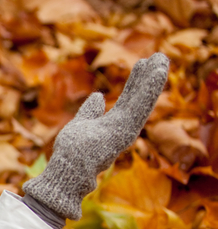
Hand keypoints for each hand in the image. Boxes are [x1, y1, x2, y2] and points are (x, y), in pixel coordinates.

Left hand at [23, 52, 169, 220]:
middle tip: (160, 55)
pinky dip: (148, 90)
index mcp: (112, 125)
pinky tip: (156, 73)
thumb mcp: (79, 125)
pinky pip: (138, 108)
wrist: (66, 172)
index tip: (143, 62)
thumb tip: (97, 96)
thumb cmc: (71, 154)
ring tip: (162, 59)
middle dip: (148, 77)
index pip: (127, 100)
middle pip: (137, 98)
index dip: (136, 82)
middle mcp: (122, 128)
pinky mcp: (123, 133)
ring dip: (152, 81)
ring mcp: (124, 131)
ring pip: (142, 102)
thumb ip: (89, 112)